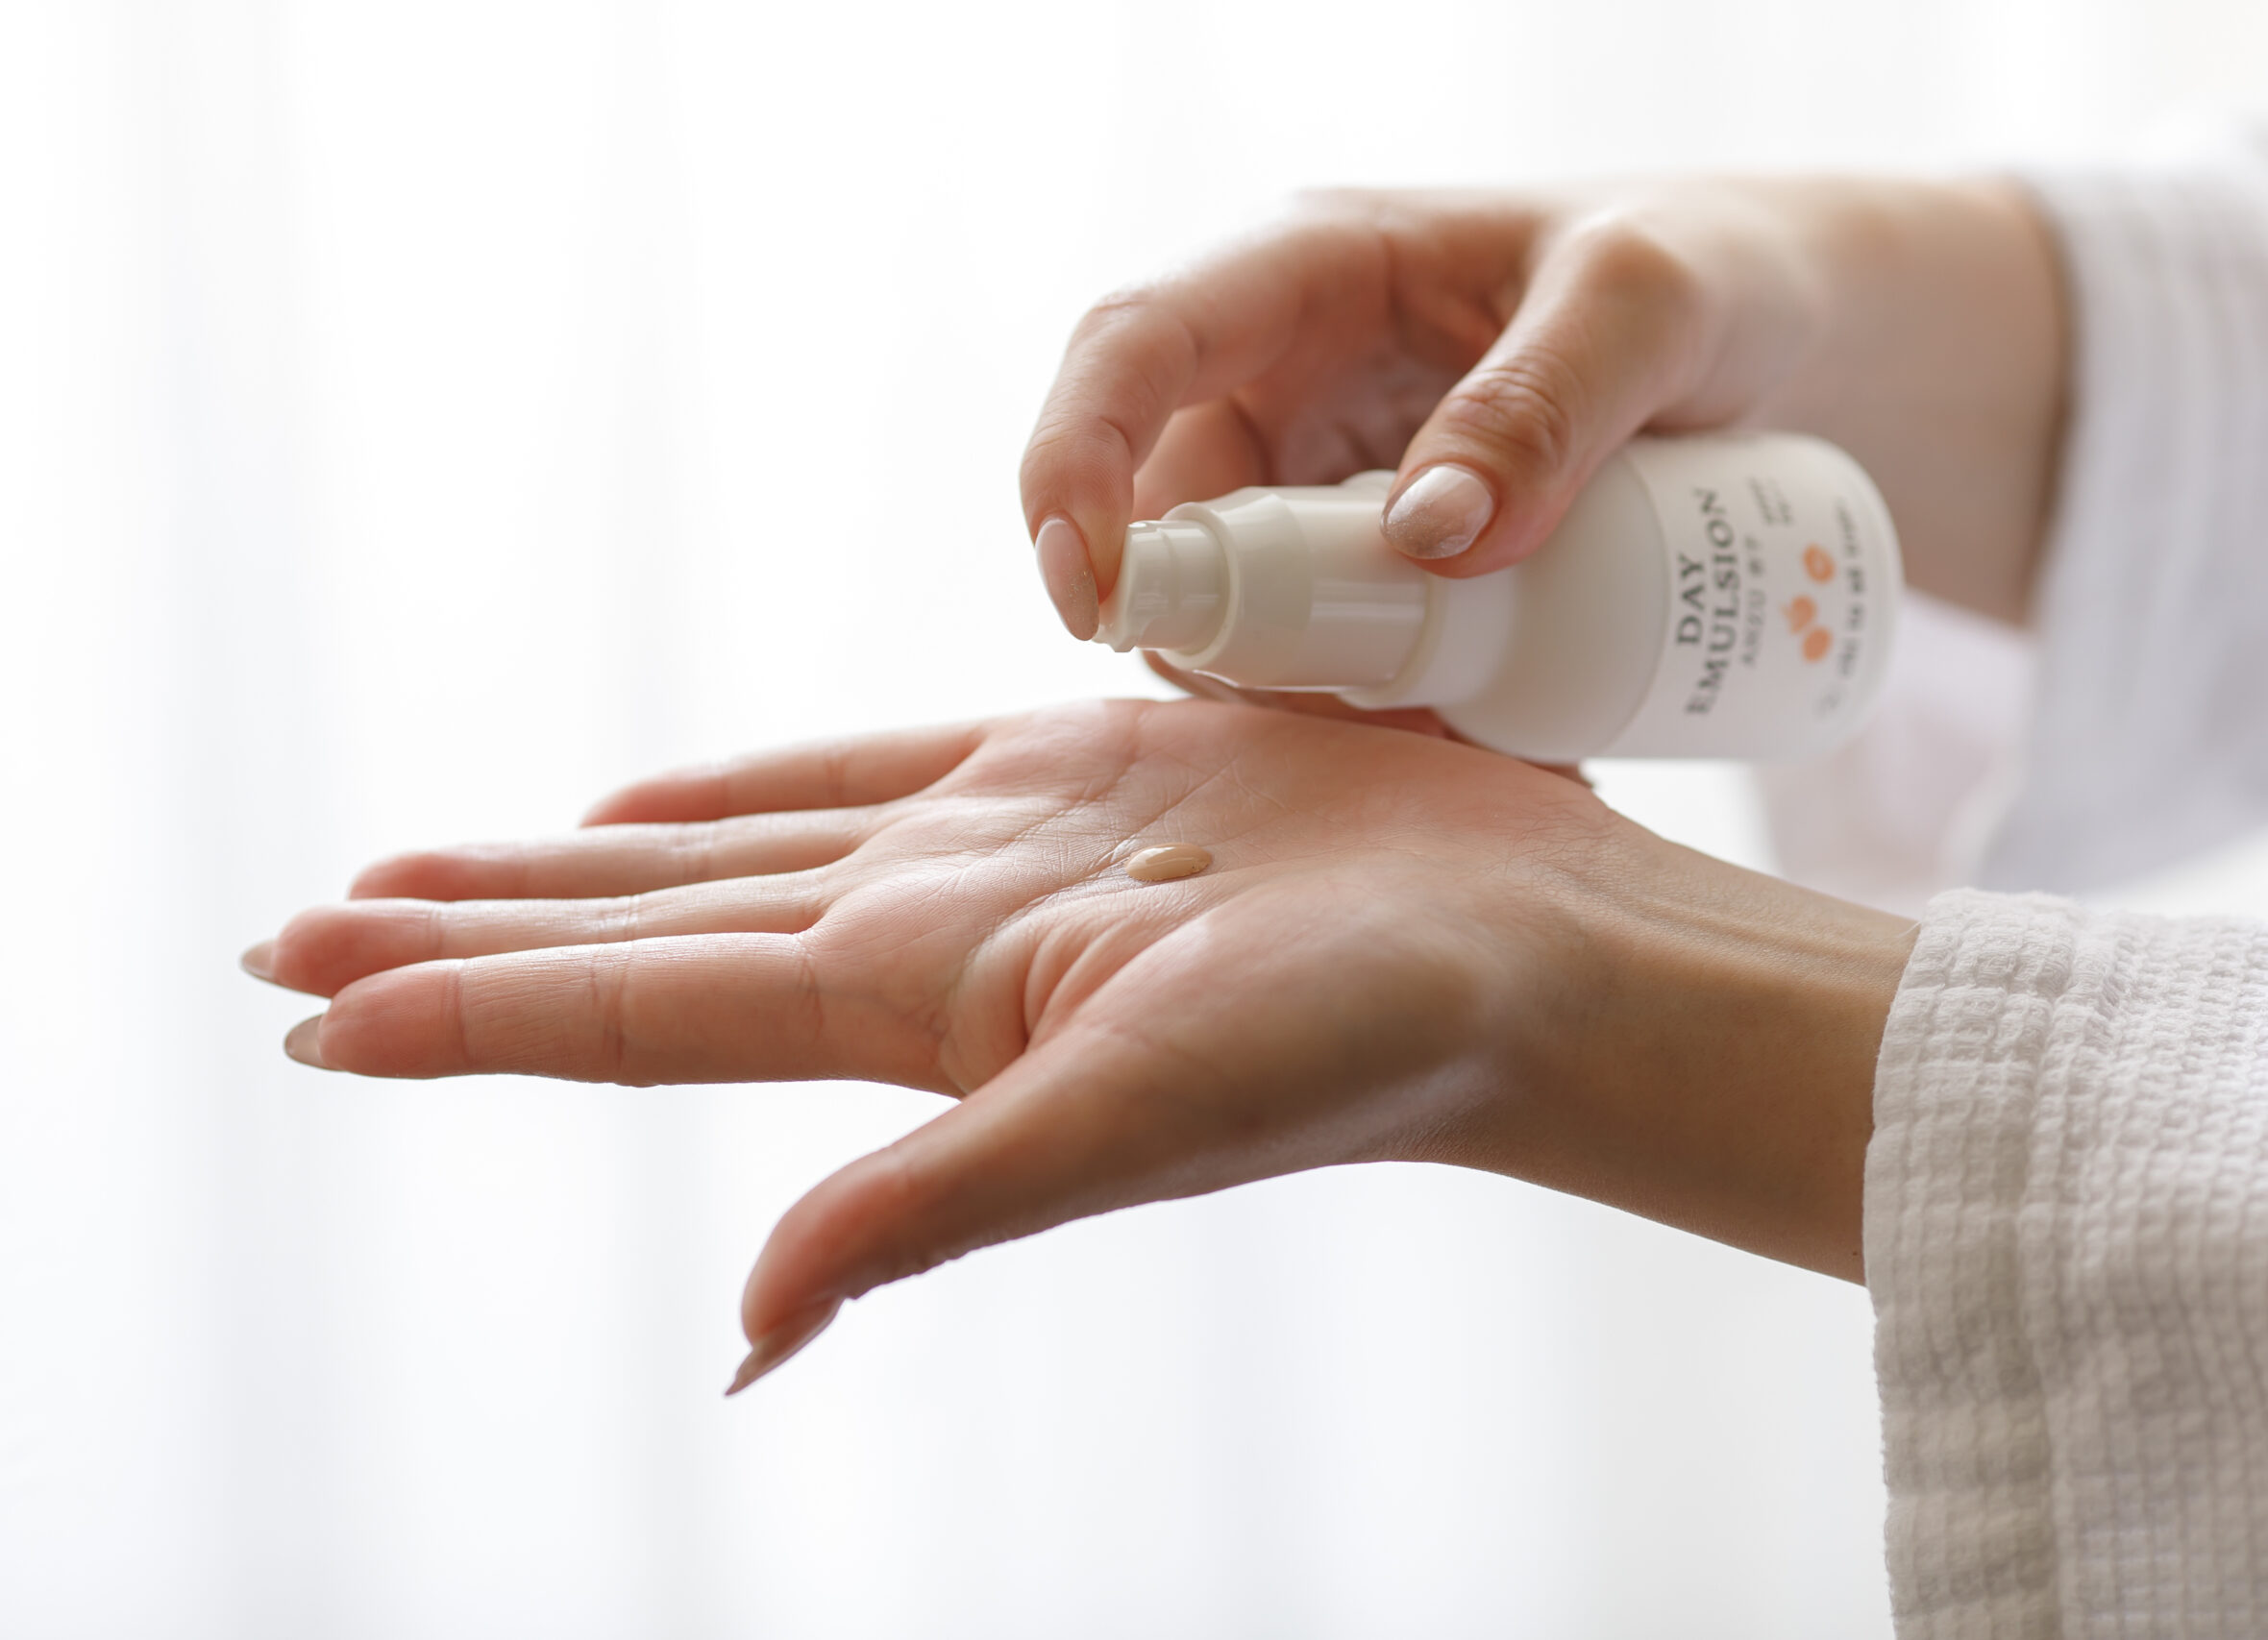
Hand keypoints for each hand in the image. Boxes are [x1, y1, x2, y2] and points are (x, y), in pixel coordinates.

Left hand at [246, 701, 1912, 1390]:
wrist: (1525, 955)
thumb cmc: (1363, 1044)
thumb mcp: (1131, 1127)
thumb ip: (932, 1210)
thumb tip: (744, 1337)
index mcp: (908, 1010)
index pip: (632, 1010)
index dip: (465, 1009)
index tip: (307, 1008)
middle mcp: (919, 943)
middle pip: (636, 934)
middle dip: (465, 934)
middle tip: (294, 933)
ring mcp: (986, 859)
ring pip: (720, 850)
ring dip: (568, 859)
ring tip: (429, 867)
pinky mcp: (1067, 778)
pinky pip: (857, 769)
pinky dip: (741, 784)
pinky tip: (656, 792)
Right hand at [1023, 177, 2065, 635]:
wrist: (1785, 345)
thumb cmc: (1716, 275)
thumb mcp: (1653, 306)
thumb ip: (1551, 401)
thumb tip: (1426, 542)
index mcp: (1314, 271)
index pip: (1132, 349)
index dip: (1075, 464)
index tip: (1094, 597)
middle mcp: (1292, 374)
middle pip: (1171, 513)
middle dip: (1218, 631)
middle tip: (1343, 714)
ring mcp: (1331, 476)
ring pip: (1250, 607)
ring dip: (1305, 691)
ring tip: (1453, 728)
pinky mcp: (1383, 563)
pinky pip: (1332, 651)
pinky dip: (1373, 712)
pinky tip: (1473, 741)